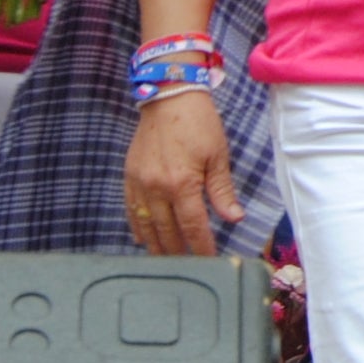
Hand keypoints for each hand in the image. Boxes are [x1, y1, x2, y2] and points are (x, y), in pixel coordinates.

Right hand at [123, 86, 242, 255]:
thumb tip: (234, 218)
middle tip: (189, 266)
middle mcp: (157, 188)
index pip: (193, 226)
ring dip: (157, 246)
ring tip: (167, 261)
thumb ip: (222, 191)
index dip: (202, 246)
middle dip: (179, 251)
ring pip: (146, 225)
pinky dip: (138, 227)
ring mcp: (139, 183)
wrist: (168, 96)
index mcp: (182, 183)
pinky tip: (144, 239)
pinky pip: (131, 210)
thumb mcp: (218, 156)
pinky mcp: (129, 176)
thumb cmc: (198, 123)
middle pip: (167, 231)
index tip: (210, 259)